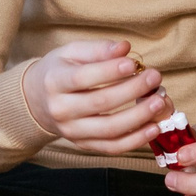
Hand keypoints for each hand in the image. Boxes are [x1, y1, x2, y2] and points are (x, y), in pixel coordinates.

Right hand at [20, 39, 168, 153]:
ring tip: (159, 102)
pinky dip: (135, 140)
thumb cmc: (59, 71)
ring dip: (139, 117)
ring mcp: (71, 131)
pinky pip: (112, 147)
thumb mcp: (71, 52)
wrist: (37, 100)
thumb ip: (98, 49)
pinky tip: (153, 128)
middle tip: (155, 78)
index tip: (134, 63)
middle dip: (132, 91)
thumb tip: (124, 48)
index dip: (110, 71)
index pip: (84, 78)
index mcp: (55, 82)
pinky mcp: (83, 144)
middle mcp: (61, 109)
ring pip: (109, 129)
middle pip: (100, 103)